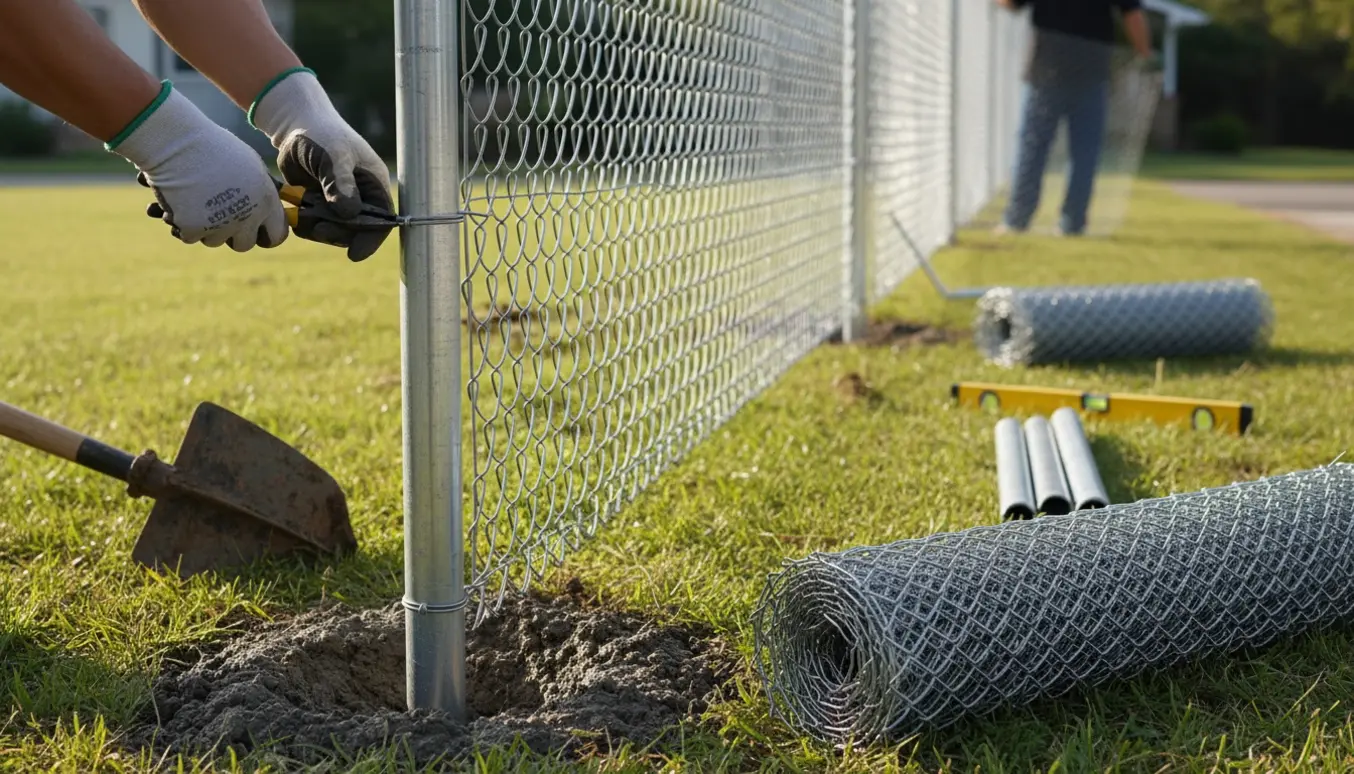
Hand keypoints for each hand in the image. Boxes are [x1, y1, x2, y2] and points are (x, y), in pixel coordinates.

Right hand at [110, 83, 288, 251]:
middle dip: (232, 234)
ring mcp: (221, 225)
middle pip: (244, 244)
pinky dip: (184, 223)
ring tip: (198, 199)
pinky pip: (190, 236)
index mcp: (266, 201)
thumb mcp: (251, 166)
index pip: (276, 235)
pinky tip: (181, 201)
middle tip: (220, 217)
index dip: (265, 234)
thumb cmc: (213, 148)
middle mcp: (248, 217)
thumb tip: (271, 209)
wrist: (177, 141)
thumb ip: (262, 192)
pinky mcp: (194, 230)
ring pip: (215, 241)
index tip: (255, 232)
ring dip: (206, 227)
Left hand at [249, 68, 393, 261]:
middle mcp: (360, 197)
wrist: (294, 124)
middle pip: (357, 231)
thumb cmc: (322, 134)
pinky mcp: (320, 203)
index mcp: (373, 185)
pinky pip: (317, 224)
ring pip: (335, 230)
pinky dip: (306, 225)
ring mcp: (339, 202)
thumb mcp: (334, 156)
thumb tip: (349, 213)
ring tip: (303, 219)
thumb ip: (340, 184)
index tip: (355, 254)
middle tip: (319, 229)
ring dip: (320, 230)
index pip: (382, 220)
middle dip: (339, 234)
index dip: (371, 239)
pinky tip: (295, 216)